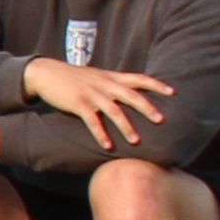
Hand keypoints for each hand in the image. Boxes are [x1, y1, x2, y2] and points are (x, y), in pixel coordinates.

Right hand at [25, 57, 177, 146]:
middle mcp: (105, 84)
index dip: (157, 85)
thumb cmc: (74, 78)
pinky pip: (92, 121)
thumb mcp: (97, 76)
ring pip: (113, 111)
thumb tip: (132, 94)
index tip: (173, 92)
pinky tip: (107, 146)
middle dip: (147, 108)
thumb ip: (114, 84)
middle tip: (161, 120)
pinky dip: (101, 134)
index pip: (139, 79)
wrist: (46, 72)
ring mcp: (91, 94)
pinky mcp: (77, 103)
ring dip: (126, 126)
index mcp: (111, 77)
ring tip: (136, 141)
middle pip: (131, 95)